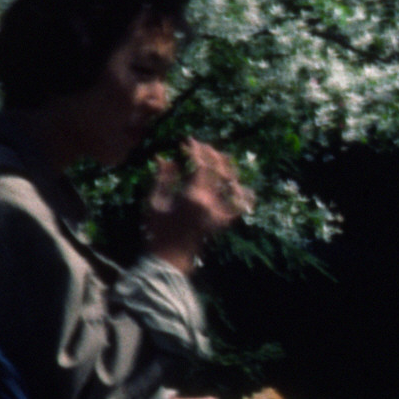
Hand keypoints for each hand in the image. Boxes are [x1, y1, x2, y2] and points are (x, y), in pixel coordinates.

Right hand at [140, 138, 254, 266]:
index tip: (187, 141)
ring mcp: (219, 212)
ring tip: (220, 157)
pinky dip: (243, 197)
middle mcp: (211, 202)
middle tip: (202, 147)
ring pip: (232, 184)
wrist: (171, 257)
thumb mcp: (154, 201)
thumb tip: (167, 158)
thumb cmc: (158, 230)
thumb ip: (163, 178)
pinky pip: (239, 207)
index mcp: (193, 196)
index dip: (196, 149)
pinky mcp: (222, 221)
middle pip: (219, 170)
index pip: (201, 164)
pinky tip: (244, 188)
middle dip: (212, 153)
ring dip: (227, 167)